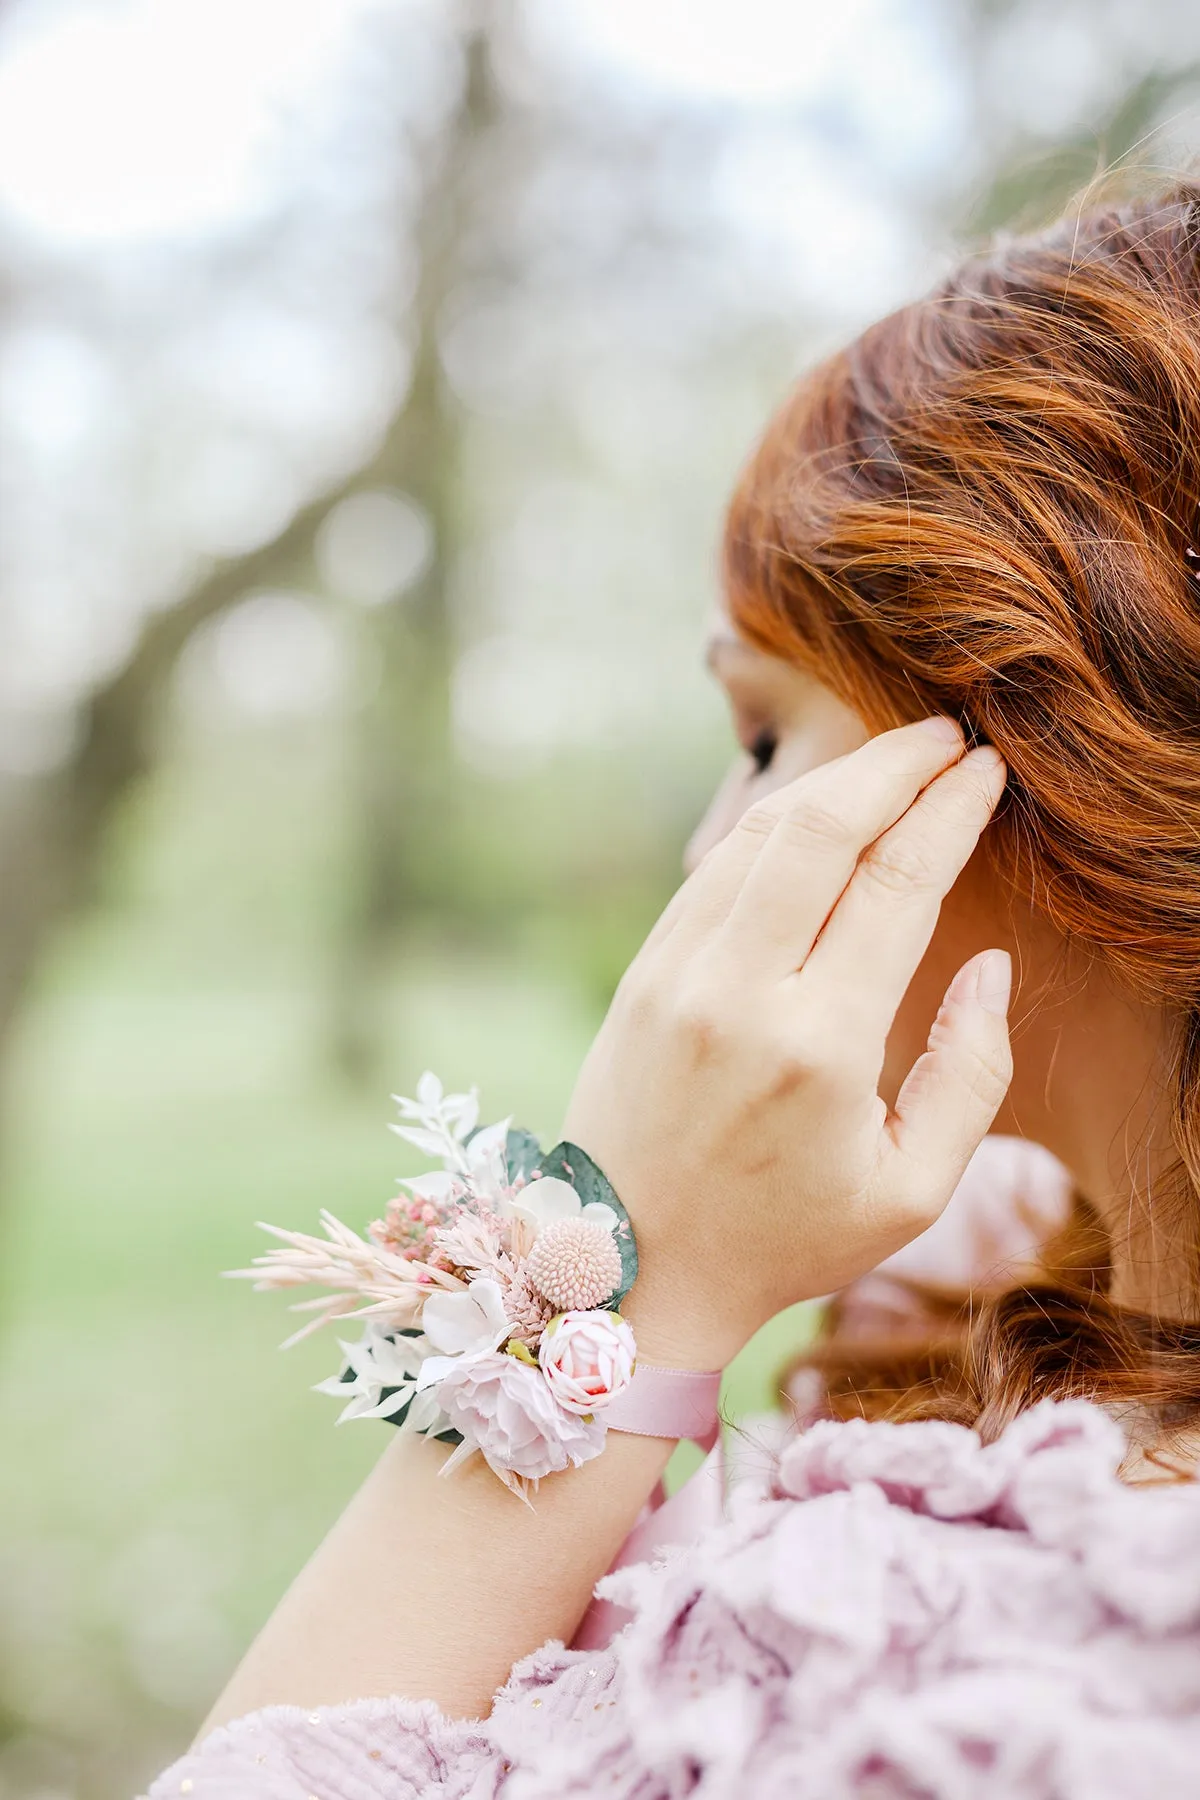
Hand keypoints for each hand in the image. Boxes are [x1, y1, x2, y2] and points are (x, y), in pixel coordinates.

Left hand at [563, 718, 1011, 1369]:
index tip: (987, 772)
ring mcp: (675, 976)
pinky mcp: (640, 975)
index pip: (897, 884)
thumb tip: (993, 965)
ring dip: (831, 783)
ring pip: (759, 835)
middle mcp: (737, 994)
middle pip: (821, 828)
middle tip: (948, 736)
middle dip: (893, 763)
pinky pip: (713, 871)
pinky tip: (815, 815)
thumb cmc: (784, 1239)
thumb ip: (969, 1074)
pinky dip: (771, 827)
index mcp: (816, 1047)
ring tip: (891, 760)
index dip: (949, 812)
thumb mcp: (911, 1191)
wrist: (631, 1270)